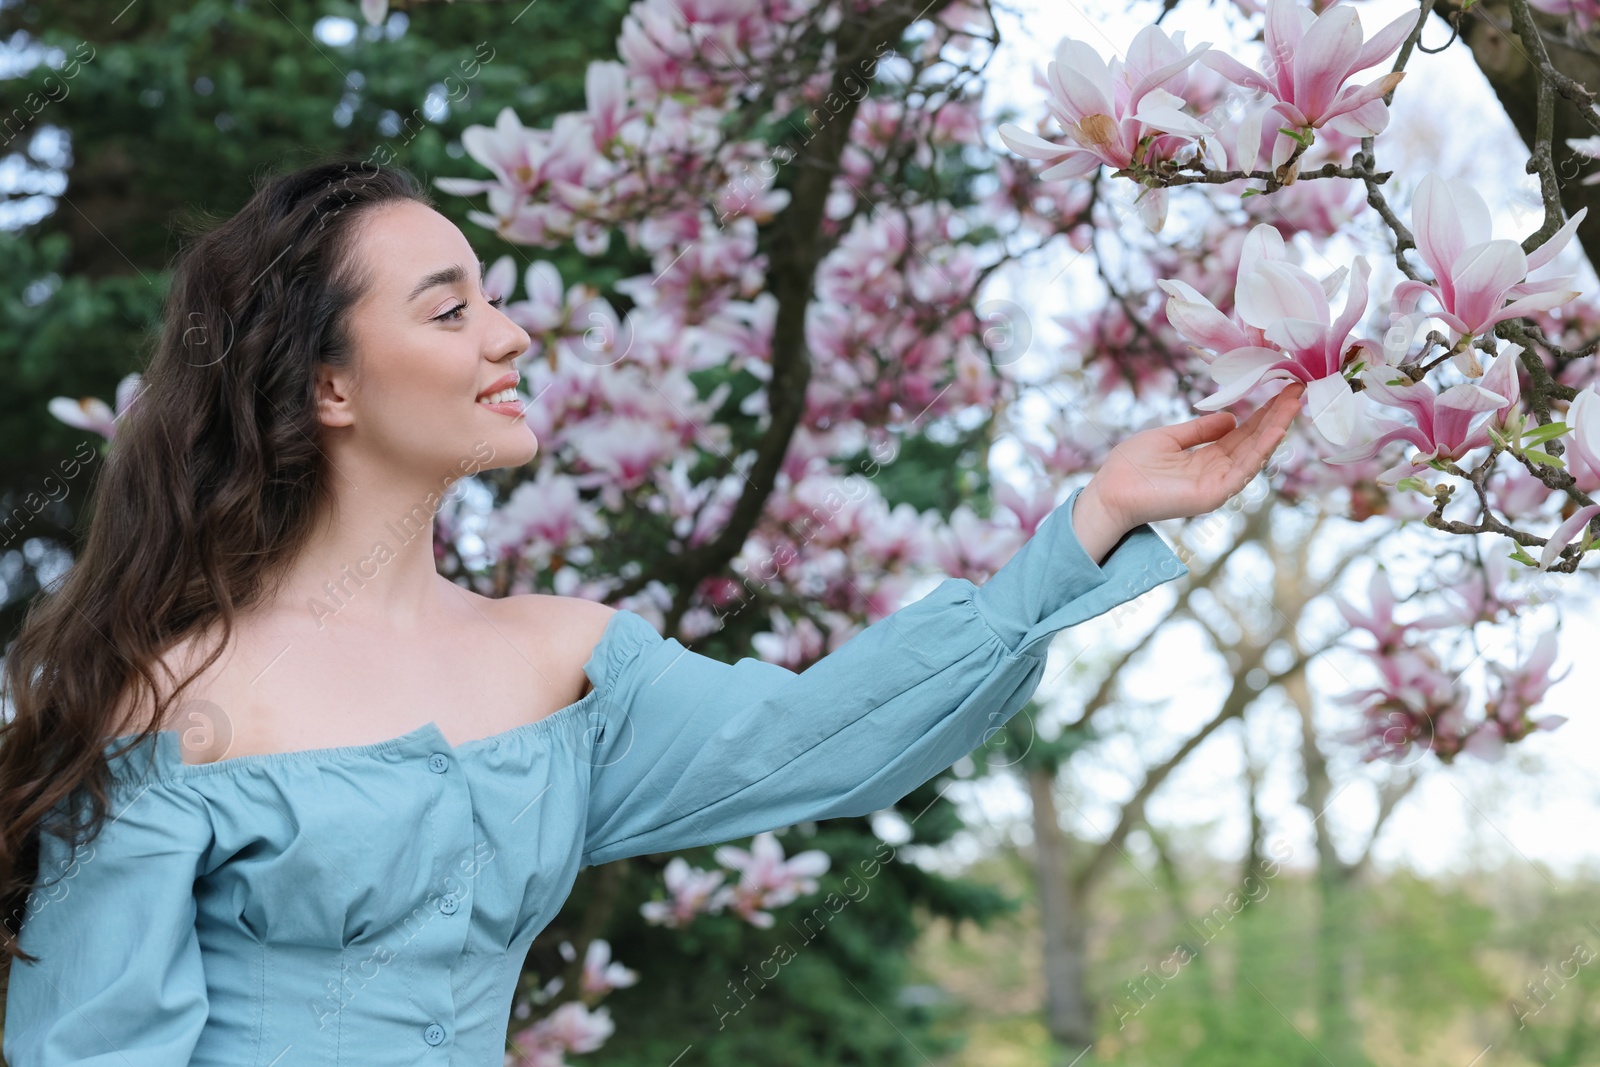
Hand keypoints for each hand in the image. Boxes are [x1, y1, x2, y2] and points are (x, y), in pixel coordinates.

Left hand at [1075, 382, 1305, 553]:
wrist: (1109, 490)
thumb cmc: (1131, 466)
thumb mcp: (1169, 437)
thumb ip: (1200, 430)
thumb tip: (1231, 417)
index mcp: (1206, 458)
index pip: (1242, 433)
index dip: (1262, 413)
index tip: (1281, 390)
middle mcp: (1217, 472)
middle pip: (1254, 441)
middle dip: (1277, 416)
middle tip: (1299, 389)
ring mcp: (1217, 485)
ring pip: (1255, 454)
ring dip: (1276, 428)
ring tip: (1295, 402)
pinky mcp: (1213, 494)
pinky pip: (1243, 470)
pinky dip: (1261, 449)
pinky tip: (1276, 429)